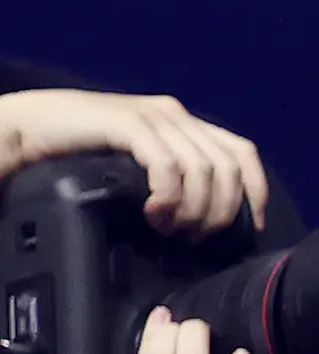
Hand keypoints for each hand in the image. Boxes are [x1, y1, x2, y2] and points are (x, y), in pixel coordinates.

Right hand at [0, 88, 265, 235]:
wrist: (28, 125)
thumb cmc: (79, 150)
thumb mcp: (136, 164)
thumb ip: (169, 176)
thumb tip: (200, 219)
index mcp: (185, 123)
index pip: (242, 153)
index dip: (254, 192)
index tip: (247, 229)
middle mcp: (177, 115)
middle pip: (228, 168)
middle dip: (219, 211)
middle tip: (193, 238)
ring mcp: (154, 117)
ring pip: (202, 169)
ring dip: (193, 209)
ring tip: (169, 230)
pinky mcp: (129, 124)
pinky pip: (167, 165)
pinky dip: (169, 196)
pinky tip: (154, 214)